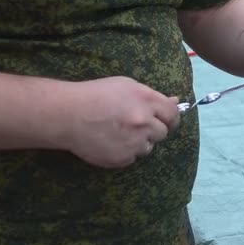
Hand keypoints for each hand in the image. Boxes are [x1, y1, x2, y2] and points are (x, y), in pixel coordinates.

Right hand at [60, 76, 179, 167]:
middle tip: (135, 124)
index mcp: (147, 100)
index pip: (173, 114)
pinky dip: (125, 152)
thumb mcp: (126, 86)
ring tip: (119, 132)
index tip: (164, 120)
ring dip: (139, 142)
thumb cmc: (96, 95)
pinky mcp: (122, 158)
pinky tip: (110, 141)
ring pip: (148, 147)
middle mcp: (144, 122)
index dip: (170, 118)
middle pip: (163, 132)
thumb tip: (176, 102)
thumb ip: (152, 96)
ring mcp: (134, 142)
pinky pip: (132, 157)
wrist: (67, 115)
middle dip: (153, 129)